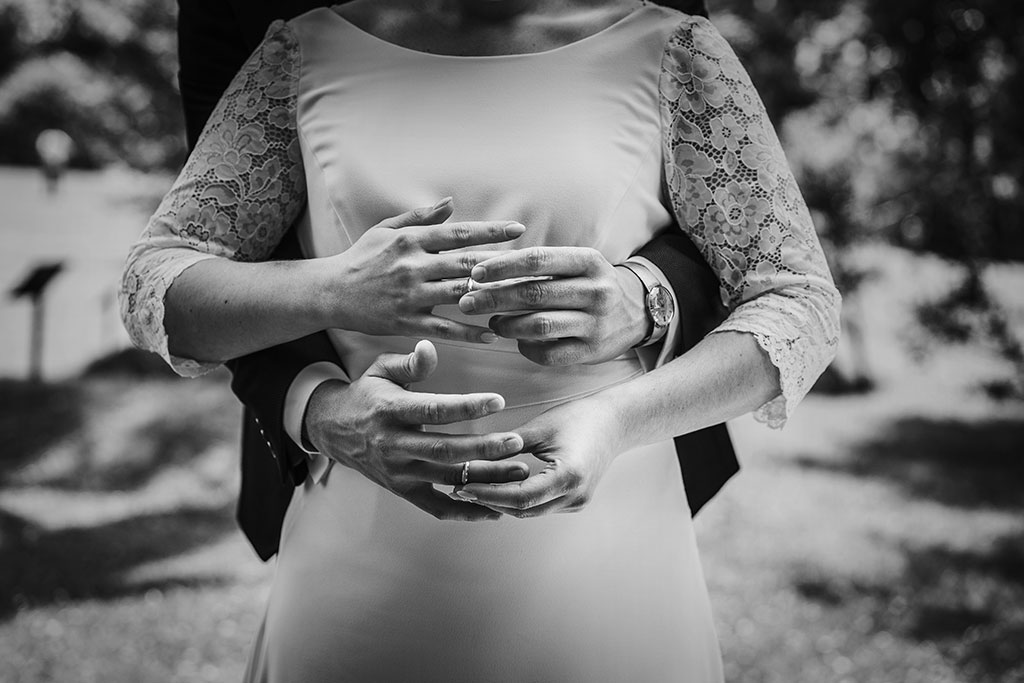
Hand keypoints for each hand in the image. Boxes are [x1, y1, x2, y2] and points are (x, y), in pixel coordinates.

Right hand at [305, 340, 529, 520]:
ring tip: (519, 470)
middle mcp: (393, 445)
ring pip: (447, 478)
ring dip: (485, 477)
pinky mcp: (403, 490)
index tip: (498, 400)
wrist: (331, 429)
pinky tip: (495, 510)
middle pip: (444, 450)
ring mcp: (398, 471)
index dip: (467, 406)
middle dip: (484, 448)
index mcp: (390, 411)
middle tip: (517, 442)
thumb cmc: (366, 394)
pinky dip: (466, 511)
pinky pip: (436, 507)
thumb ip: (410, 362)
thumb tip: (430, 348)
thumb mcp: (380, 369)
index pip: (434, 410)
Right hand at [317, 198, 524, 342]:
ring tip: (520, 300)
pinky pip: (444, 329)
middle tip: (531, 266)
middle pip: (466, 264)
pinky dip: (469, 333)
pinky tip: (492, 336)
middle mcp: (413, 266)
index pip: (459, 233)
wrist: (330, 292)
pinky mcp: (406, 322)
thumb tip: (452, 202)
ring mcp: (411, 295)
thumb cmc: (362, 257)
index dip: (491, 231)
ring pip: (460, 295)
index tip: (518, 229)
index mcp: (411, 240)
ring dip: (491, 297)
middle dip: (501, 265)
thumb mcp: (387, 229)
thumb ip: (422, 217)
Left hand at [455, 398, 620, 517]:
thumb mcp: (539, 428)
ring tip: (469, 490)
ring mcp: (576, 502)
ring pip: (529, 511)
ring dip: (500, 503)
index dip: (487, 494)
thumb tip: (471, 459)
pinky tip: (494, 489)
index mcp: (568, 476)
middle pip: (522, 509)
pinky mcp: (574, 502)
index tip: (462, 487)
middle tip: (457, 489)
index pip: (519, 496)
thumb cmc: (579, 417)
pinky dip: (516, 500)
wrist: (615, 422)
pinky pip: (539, 506)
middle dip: (488, 501)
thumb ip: (507, 446)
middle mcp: (574, 496)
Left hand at [457, 247, 647, 365]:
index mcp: (589, 262)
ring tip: (492, 322)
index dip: (503, 266)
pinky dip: (527, 349)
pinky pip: (550, 354)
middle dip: (494, 298)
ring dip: (507, 325)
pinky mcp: (593, 352)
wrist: (639, 311)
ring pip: (540, 325)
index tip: (476, 273)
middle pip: (535, 293)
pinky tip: (518, 341)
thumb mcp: (577, 264)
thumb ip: (540, 266)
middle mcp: (596, 291)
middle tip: (466, 301)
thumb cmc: (592, 284)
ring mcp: (596, 324)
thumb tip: (486, 271)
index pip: (539, 259)